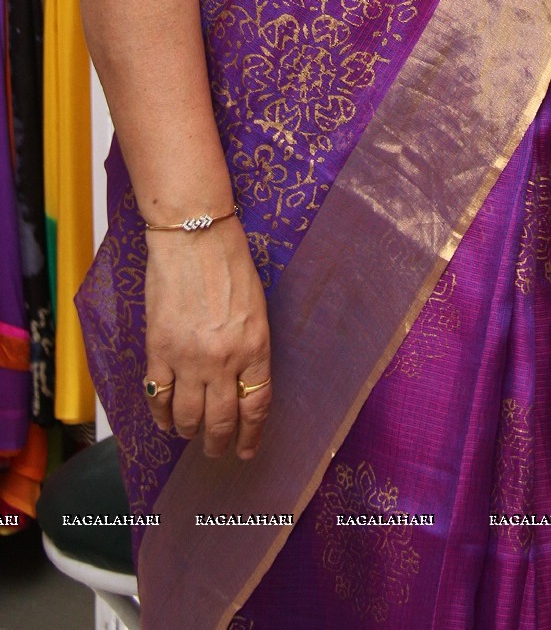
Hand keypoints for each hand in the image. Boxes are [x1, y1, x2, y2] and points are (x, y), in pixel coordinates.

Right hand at [143, 214, 271, 460]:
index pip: (256, 406)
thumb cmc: (230, 262)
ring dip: (189, 432)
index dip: (251, 434)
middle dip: (219, 443)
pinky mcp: (158, 350)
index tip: (247, 449)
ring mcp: (189, 358)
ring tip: (189, 434)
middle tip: (217, 451)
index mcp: (256, 347)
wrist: (194, 237)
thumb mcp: (256, 307)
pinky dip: (160, 414)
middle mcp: (224, 360)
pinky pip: (157, 396)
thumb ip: (249, 347)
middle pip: (222, 420)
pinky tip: (164, 419)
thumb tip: (241, 380)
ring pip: (187, 416)